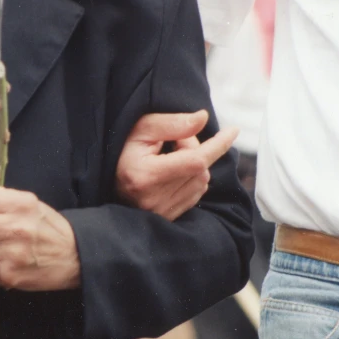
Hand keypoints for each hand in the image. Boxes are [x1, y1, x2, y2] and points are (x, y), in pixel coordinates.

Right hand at [116, 111, 237, 220]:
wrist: (106, 182)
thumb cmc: (121, 152)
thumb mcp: (141, 130)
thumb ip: (172, 124)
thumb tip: (203, 119)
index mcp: (147, 176)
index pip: (195, 160)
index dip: (217, 144)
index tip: (233, 130)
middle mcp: (155, 199)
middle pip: (200, 168)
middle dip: (195, 149)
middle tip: (174, 142)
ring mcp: (162, 213)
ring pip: (201, 182)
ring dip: (195, 165)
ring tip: (170, 158)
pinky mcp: (168, 218)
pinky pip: (195, 194)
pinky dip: (192, 179)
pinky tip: (173, 173)